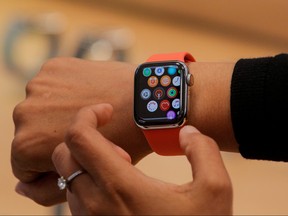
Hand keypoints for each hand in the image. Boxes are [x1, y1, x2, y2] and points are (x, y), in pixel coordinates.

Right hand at [11, 58, 150, 205]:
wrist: (144, 103)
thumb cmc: (120, 144)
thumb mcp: (83, 176)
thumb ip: (47, 191)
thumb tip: (22, 187)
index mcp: (25, 145)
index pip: (24, 165)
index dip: (49, 164)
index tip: (73, 155)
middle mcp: (24, 113)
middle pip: (31, 133)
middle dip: (52, 137)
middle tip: (85, 134)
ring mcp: (38, 85)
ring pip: (42, 108)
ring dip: (58, 112)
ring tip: (88, 112)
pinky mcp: (54, 66)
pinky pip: (54, 85)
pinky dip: (66, 91)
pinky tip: (89, 94)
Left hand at [52, 104, 232, 214]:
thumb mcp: (215, 190)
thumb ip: (204, 152)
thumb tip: (187, 133)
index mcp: (119, 186)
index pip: (78, 137)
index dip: (87, 115)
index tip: (106, 111)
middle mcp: (95, 203)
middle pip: (64, 154)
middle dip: (86, 137)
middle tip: (119, 146)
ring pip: (67, 175)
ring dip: (88, 161)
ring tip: (123, 167)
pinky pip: (75, 195)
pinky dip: (88, 180)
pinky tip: (118, 187)